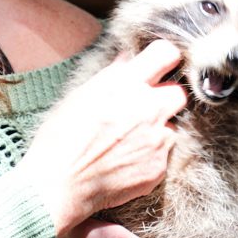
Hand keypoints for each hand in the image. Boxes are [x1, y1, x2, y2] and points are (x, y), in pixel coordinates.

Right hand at [20, 40, 185, 237]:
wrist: (58, 183)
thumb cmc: (60, 137)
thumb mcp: (81, 95)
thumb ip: (113, 76)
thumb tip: (129, 61)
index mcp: (126, 84)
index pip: (167, 54)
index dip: (165, 59)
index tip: (159, 67)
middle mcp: (147, 108)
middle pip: (179, 92)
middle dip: (165, 97)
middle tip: (146, 106)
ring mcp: (156, 139)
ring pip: (172, 125)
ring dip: (157, 129)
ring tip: (129, 139)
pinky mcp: (158, 167)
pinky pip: (164, 154)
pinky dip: (150, 155)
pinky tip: (126, 159)